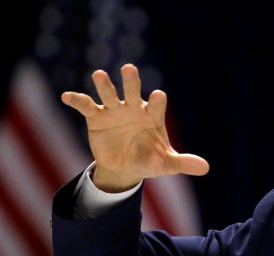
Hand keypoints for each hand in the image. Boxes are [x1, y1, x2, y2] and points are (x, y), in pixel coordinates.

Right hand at [61, 63, 208, 191]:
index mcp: (153, 116)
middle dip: (131, 82)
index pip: (156, 105)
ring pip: (109, 95)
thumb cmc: (150, 160)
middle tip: (129, 69)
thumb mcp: (166, 164)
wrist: (126, 167)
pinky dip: (77, 100)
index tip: (159, 96)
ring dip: (104, 85)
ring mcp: (114, 111)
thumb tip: (206, 168)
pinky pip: (87, 106)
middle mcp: (134, 109)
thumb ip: (183, 163)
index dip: (157, 101)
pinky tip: (67, 96)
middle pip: (133, 92)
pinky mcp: (97, 118)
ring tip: (100, 75)